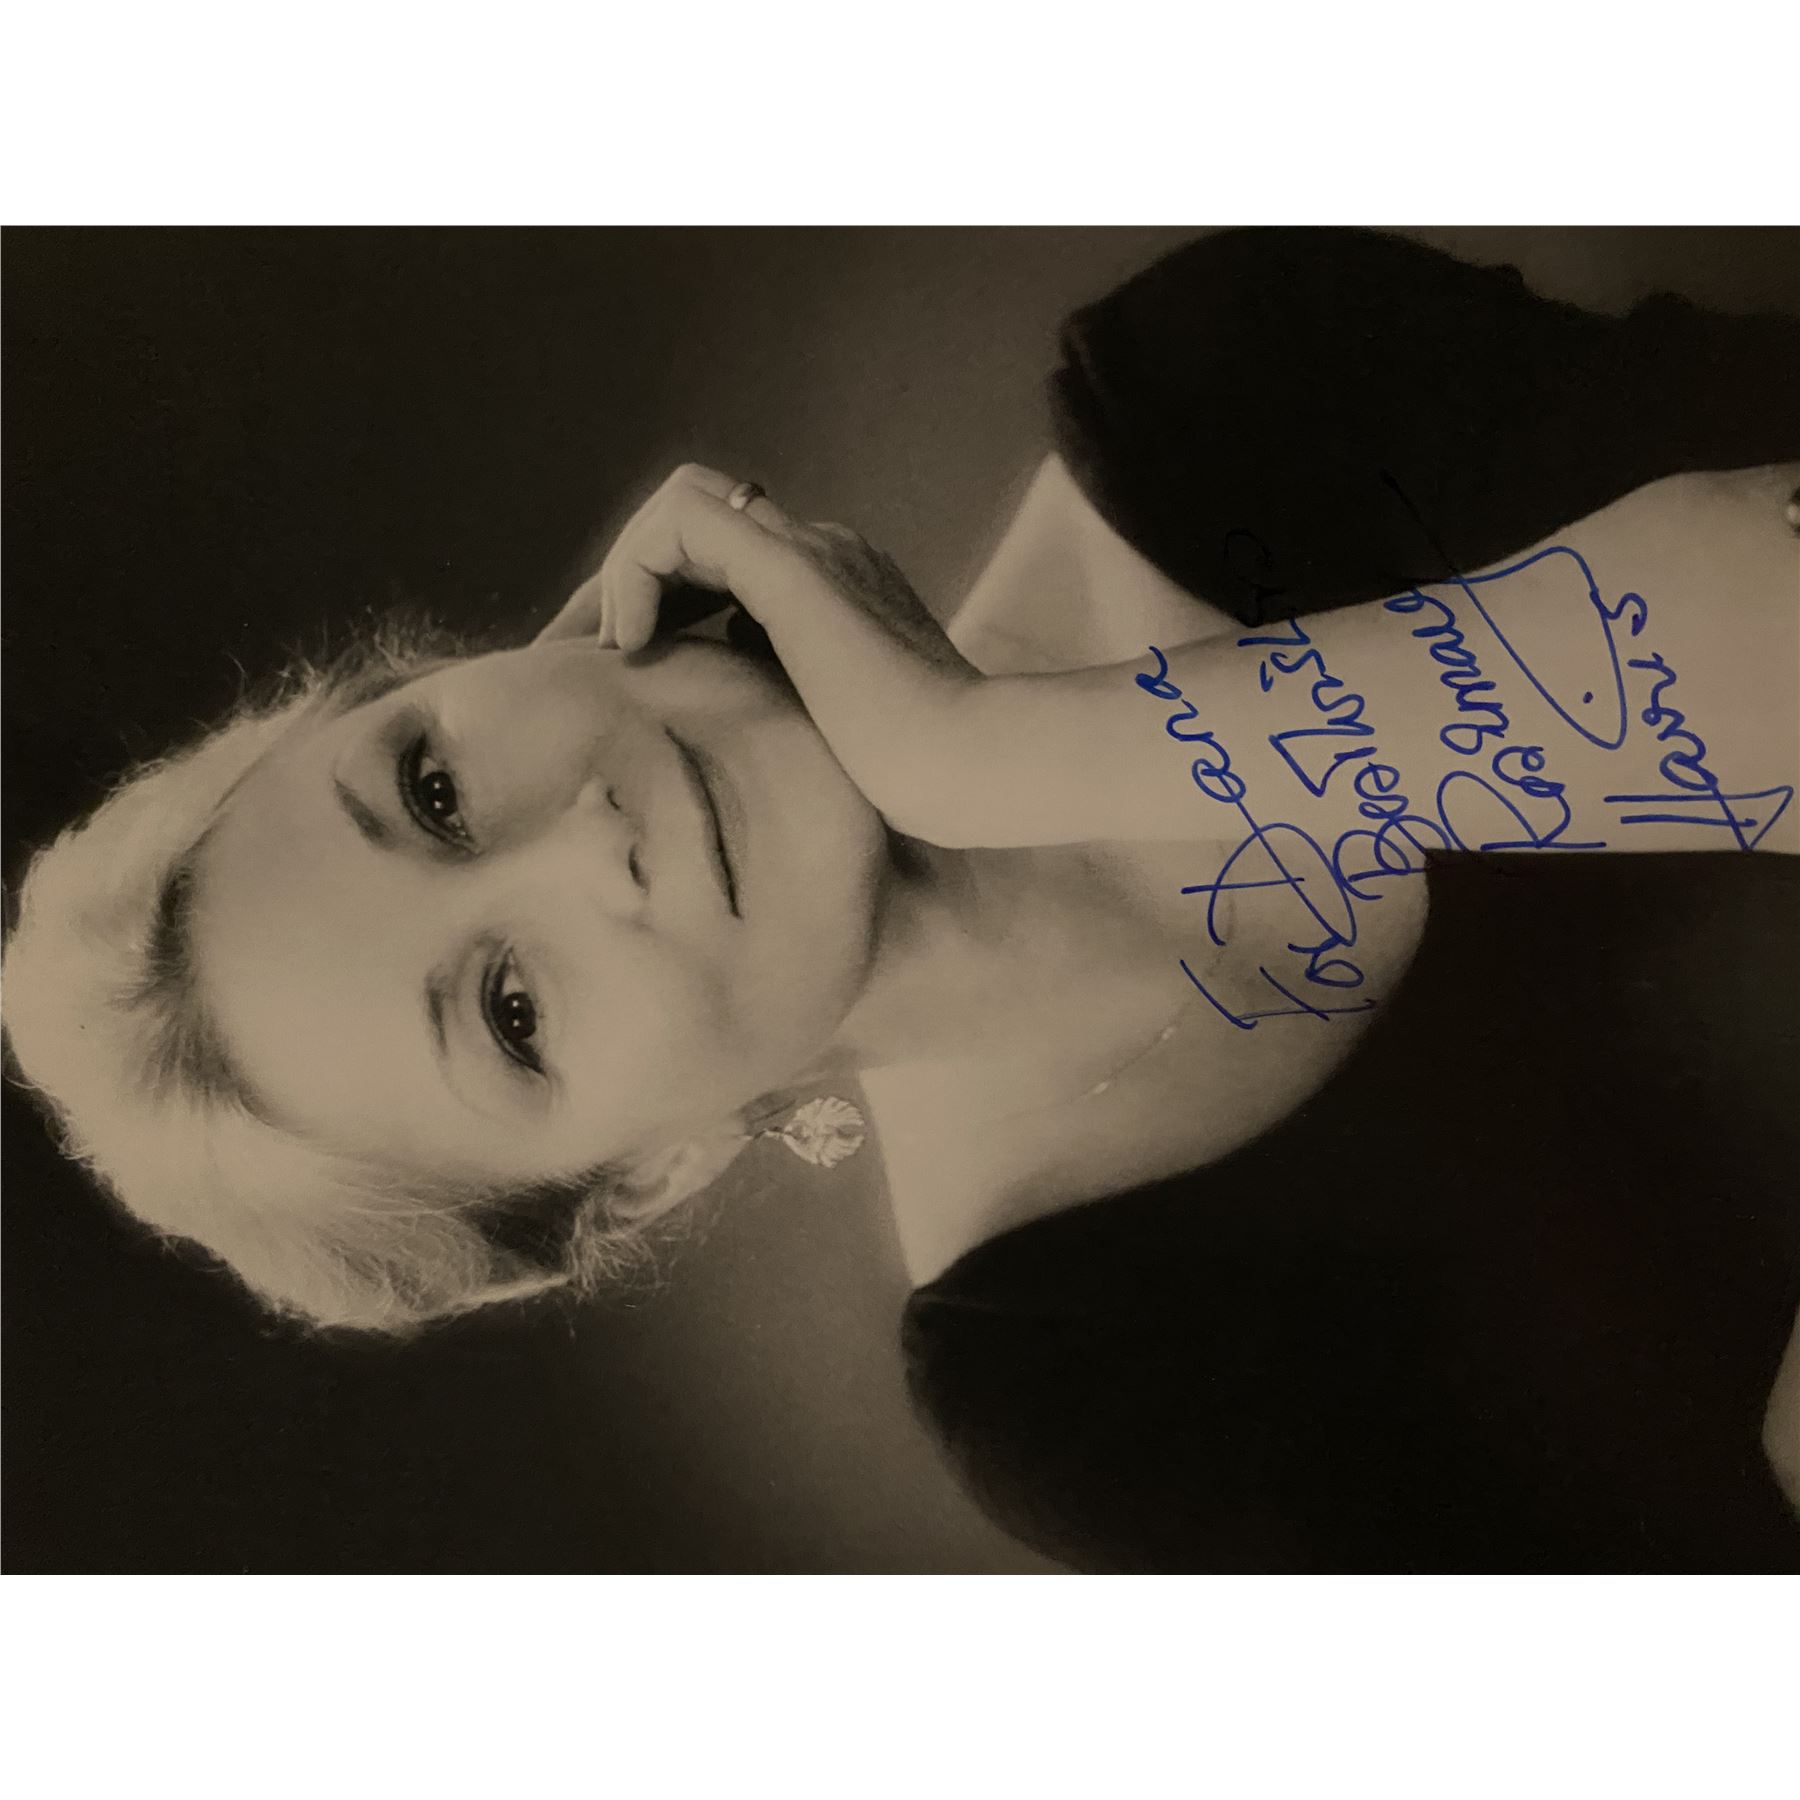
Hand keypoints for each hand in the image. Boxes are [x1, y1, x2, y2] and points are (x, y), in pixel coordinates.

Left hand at [539, 464, 986, 842]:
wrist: (970, 767)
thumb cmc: (911, 783)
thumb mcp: (824, 738)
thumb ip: (779, 710)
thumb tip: (714, 722)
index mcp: (835, 592)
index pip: (725, 566)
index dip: (658, 602)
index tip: (615, 669)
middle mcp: (824, 553)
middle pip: (695, 530)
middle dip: (624, 583)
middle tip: (581, 653)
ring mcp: (812, 552)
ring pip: (682, 508)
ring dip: (628, 574)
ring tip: (611, 651)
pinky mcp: (791, 568)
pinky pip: (681, 524)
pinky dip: (637, 575)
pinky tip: (630, 645)